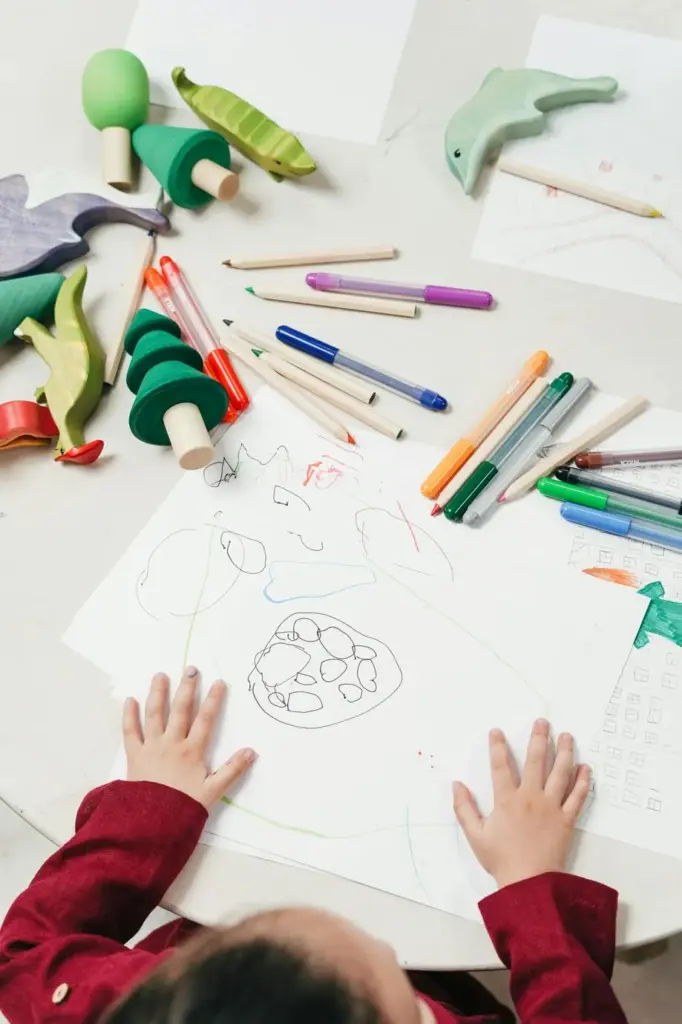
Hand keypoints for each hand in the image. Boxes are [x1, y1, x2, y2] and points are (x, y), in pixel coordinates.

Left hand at [123, 668, 255, 809]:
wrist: (151, 824)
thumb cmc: (183, 808)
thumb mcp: (213, 791)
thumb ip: (232, 770)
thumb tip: (252, 751)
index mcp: (192, 751)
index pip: (206, 720)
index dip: (214, 700)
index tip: (219, 682)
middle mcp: (172, 743)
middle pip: (180, 710)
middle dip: (187, 688)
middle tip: (191, 669)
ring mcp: (151, 747)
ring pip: (155, 715)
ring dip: (158, 694)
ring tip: (160, 676)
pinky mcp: (134, 756)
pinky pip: (130, 732)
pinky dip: (129, 715)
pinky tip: (130, 700)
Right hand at [453, 719, 590, 888]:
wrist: (529, 884)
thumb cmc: (500, 859)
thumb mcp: (475, 835)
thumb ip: (464, 808)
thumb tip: (456, 784)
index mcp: (507, 800)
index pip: (501, 766)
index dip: (497, 746)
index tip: (497, 731)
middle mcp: (530, 797)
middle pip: (536, 761)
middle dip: (539, 739)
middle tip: (543, 722)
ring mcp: (551, 807)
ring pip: (560, 773)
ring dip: (564, 752)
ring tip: (567, 736)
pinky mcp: (567, 820)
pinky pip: (577, 797)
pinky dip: (583, 781)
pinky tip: (586, 768)